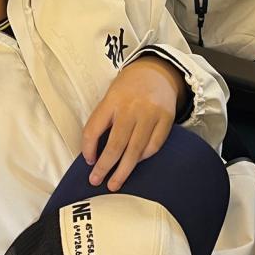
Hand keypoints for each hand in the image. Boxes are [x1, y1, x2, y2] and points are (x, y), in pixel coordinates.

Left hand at [81, 58, 185, 190]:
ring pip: (135, 150)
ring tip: (115, 183)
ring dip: (124, 170)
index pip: (94, 129)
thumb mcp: (110, 95)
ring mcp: (151, 113)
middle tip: (96, 181)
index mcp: (112, 100)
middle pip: (116, 145)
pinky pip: (154, 145)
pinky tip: (136, 162)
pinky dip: (144, 157)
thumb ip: (103, 119)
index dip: (88, 149)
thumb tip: (94, 152)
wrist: (157, 71)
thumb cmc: (128, 87)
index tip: (88, 162)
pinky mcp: (167, 119)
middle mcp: (131, 108)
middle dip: (105, 167)